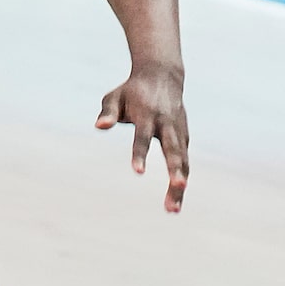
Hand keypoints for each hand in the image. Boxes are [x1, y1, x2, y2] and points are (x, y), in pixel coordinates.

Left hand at [94, 62, 188, 212]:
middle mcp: (167, 124)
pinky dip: (182, 177)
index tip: (137, 172)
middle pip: (173, 150)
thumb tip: (99, 126)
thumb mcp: (114, 97)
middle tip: (179, 187)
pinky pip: (184, 160)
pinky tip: (175, 200)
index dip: (140, 154)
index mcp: (148, 115)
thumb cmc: (132, 91)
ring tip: (173, 210)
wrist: (162, 76)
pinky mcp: (184, 136)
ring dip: (180, 182)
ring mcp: (179, 130)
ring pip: (183, 159)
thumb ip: (108, 112)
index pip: (143, 137)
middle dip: (176, 169)